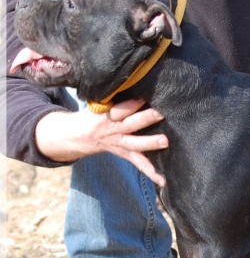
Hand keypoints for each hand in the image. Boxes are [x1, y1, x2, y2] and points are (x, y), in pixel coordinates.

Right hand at [35, 99, 168, 185]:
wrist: (76, 135)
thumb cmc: (95, 113)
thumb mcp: (98, 102)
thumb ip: (114, 96)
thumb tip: (134, 76)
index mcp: (105, 114)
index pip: (118, 108)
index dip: (130, 104)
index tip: (144, 97)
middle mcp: (113, 129)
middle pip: (130, 123)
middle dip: (145, 118)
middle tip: (160, 113)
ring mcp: (119, 143)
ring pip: (135, 143)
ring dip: (150, 143)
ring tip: (165, 141)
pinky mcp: (125, 153)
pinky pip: (138, 163)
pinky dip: (151, 172)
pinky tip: (163, 180)